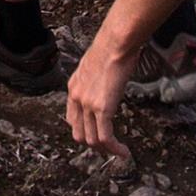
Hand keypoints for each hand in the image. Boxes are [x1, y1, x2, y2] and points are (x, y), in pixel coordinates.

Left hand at [61, 42, 128, 162]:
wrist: (115, 43)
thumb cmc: (111, 48)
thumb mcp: (95, 65)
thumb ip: (95, 79)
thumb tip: (106, 83)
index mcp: (73, 88)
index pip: (72, 119)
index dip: (84, 131)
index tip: (96, 136)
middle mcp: (76, 98)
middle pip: (79, 133)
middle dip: (93, 145)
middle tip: (108, 149)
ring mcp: (87, 104)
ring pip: (91, 139)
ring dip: (105, 150)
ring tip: (118, 152)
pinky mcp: (102, 108)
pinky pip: (105, 137)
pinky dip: (114, 148)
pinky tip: (124, 152)